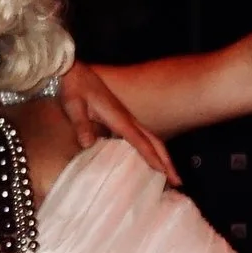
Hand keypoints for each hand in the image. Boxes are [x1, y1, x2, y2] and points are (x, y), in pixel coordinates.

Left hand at [54, 63, 180, 184]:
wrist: (73, 71)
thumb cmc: (74, 88)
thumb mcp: (74, 106)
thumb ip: (82, 125)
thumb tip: (88, 144)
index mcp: (118, 118)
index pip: (139, 141)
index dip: (152, 157)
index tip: (164, 173)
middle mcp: (127, 118)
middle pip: (153, 141)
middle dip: (166, 161)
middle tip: (177, 180)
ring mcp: (125, 116)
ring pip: (150, 138)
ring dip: (162, 155)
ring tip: (169, 174)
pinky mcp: (120, 116)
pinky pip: (141, 135)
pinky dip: (150, 148)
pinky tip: (148, 158)